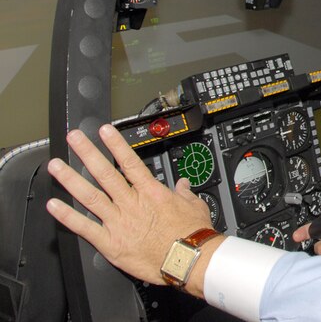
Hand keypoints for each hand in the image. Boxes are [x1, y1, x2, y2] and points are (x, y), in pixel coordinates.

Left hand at [46, 124, 215, 288]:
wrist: (187, 259)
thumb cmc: (192, 234)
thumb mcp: (194, 206)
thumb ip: (184, 193)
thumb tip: (183, 185)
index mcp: (151, 193)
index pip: (130, 162)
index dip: (115, 145)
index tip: (103, 132)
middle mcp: (132, 204)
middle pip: (105, 173)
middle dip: (88, 153)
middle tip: (74, 139)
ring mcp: (118, 222)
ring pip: (90, 196)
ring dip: (71, 179)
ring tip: (56, 166)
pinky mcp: (111, 243)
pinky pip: (84, 228)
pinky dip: (67, 217)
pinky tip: (54, 206)